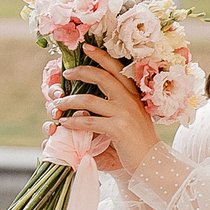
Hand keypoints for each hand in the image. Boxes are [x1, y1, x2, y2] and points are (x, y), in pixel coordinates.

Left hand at [48, 45, 160, 171]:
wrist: (153, 163)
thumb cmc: (138, 141)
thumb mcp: (131, 117)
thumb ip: (117, 105)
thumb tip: (92, 96)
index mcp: (133, 94)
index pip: (116, 68)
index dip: (101, 56)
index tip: (86, 47)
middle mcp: (130, 99)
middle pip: (101, 76)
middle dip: (80, 72)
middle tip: (66, 74)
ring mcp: (124, 113)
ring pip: (89, 100)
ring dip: (69, 101)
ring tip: (57, 105)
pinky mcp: (118, 129)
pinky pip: (90, 121)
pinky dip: (74, 121)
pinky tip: (65, 122)